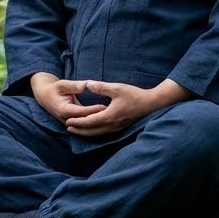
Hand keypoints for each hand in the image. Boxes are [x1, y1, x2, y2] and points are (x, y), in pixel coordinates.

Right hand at [29, 72, 107, 124]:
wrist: (45, 97)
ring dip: (98, 122)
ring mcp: (70, 124)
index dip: (94, 110)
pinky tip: (105, 119)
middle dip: (99, 118)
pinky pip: (85, 125)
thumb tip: (87, 85)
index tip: (106, 106)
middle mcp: (67, 120)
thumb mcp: (63, 84)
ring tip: (112, 117)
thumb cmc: (55, 89)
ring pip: (86, 125)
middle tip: (113, 113)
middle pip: (86, 121)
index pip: (82, 112)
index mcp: (64, 110)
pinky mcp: (73, 124)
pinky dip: (94, 122)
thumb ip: (75, 85)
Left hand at [62, 78, 192, 136]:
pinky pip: (104, 133)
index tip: (67, 120)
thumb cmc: (134, 95)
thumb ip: (101, 87)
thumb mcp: (117, 88)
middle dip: (79, 130)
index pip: (89, 122)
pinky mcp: (120, 127)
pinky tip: (92, 129)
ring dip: (86, 132)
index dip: (77, 122)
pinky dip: (95, 132)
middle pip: (92, 131)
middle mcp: (112, 125)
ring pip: (98, 133)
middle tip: (67, 127)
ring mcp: (117, 128)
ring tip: (76, 130)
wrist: (151, 104)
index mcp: (109, 116)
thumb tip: (87, 84)